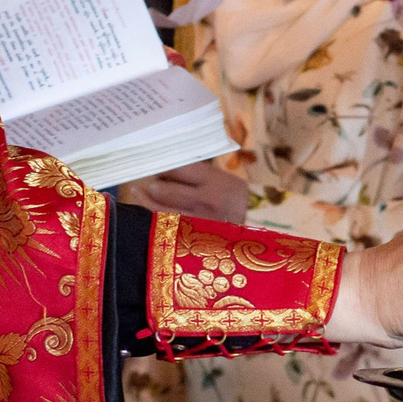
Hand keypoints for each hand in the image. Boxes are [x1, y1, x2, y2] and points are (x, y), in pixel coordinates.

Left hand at [129, 160, 249, 224]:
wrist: (262, 224)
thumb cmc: (239, 198)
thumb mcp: (222, 178)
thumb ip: (196, 174)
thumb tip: (166, 170)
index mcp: (212, 180)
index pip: (174, 169)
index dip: (160, 167)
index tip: (156, 166)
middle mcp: (203, 199)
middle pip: (162, 188)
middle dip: (153, 184)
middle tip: (151, 182)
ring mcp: (198, 219)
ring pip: (159, 209)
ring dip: (148, 199)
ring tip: (140, 192)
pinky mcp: (195, 236)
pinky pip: (167, 225)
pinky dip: (155, 216)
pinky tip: (149, 210)